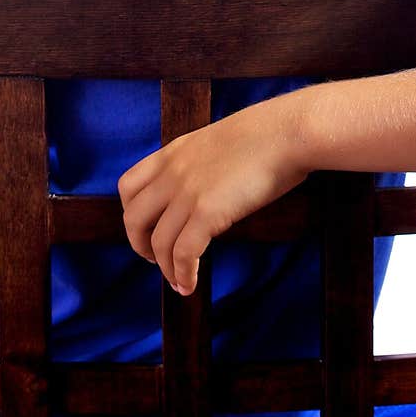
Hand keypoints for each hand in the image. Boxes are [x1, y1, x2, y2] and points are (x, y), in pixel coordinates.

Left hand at [117, 99, 309, 294]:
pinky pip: (183, 254)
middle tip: (157, 260)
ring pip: (158, 243)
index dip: (132, 213)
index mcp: (173, 153)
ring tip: (179, 282)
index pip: (128, 186)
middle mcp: (172, 173)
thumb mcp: (217, 142)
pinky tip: (191, 285)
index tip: (147, 229)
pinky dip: (183, 275)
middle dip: (141, 245)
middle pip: (134, 219)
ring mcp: (187, 193)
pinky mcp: (208, 212)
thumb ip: (200, 164)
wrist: (288, 131)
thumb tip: (205, 188)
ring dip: (166, 269)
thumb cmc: (266, 135)